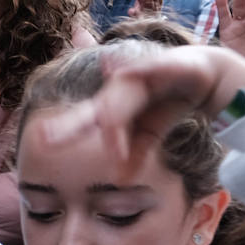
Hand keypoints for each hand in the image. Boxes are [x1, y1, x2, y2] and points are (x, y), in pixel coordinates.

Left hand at [41, 46, 244, 167]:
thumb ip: (135, 153)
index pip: (84, 121)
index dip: (63, 130)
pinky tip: (115, 71)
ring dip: (113, 112)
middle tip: (44, 138)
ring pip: (121, 94)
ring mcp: (141, 74)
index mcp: (113, 106)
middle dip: (71, 124)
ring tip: (103, 126)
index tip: (40, 143)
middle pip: (94, 108)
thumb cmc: (166, 102)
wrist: (204, 76)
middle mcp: (121, 89)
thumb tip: (121, 180)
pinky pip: (151, 68)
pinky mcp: (167, 64)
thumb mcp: (149, 132)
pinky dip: (133, 70)